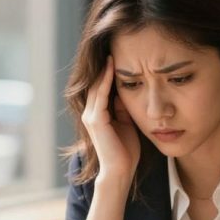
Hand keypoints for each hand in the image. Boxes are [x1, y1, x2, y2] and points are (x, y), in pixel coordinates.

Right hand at [81, 56, 140, 182]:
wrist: (121, 170)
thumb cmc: (126, 150)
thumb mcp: (127, 123)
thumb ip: (124, 108)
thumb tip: (128, 91)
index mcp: (99, 114)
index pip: (102, 88)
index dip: (109, 73)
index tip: (120, 57)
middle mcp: (91, 113)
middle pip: (96, 84)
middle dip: (104, 68)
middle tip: (112, 48)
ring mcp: (91, 116)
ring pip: (96, 87)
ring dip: (104, 70)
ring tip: (111, 53)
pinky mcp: (95, 120)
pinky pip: (101, 96)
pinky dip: (106, 81)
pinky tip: (112, 69)